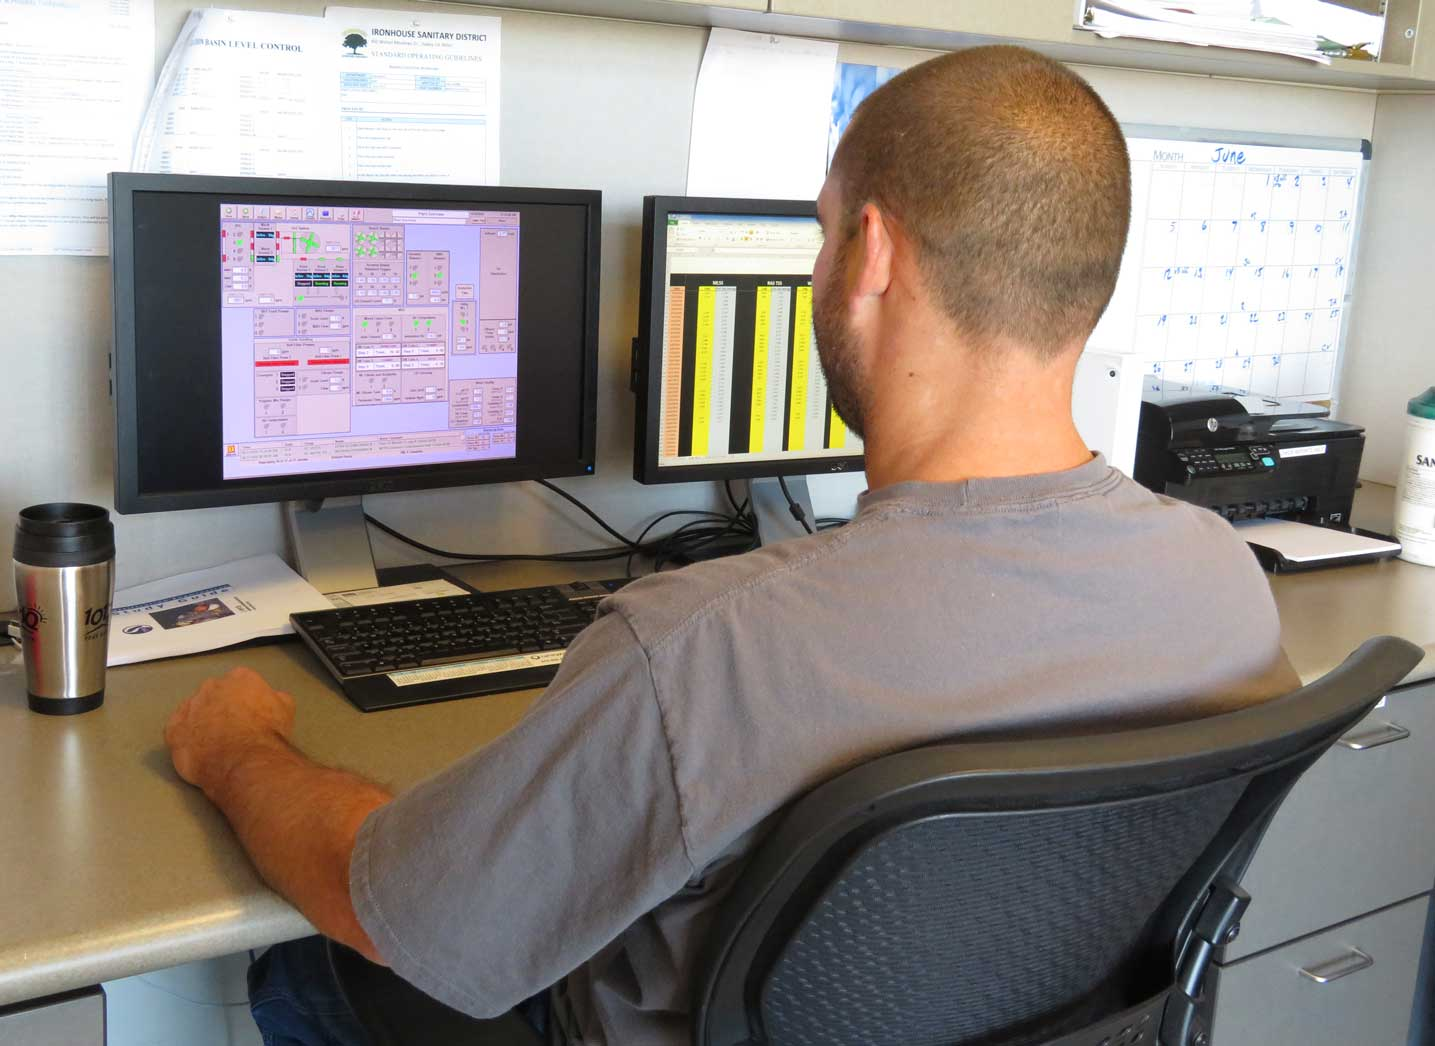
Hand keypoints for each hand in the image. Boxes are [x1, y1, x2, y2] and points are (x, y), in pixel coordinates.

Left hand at [165, 666, 295, 793]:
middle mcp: (212, 687)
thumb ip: (275, 697)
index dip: (245, 700)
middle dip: (220, 708)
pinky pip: (177, 730)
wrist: (246, 761)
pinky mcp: (174, 730)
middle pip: (214, 694)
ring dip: (201, 722)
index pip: (240, 683)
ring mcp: (190, 707)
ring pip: (194, 711)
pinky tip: (198, 749)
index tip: (249, 714)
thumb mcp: (286, 709)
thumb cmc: (267, 735)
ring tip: (215, 743)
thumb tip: (273, 698)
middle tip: (232, 729)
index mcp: (240, 678)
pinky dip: (185, 738)